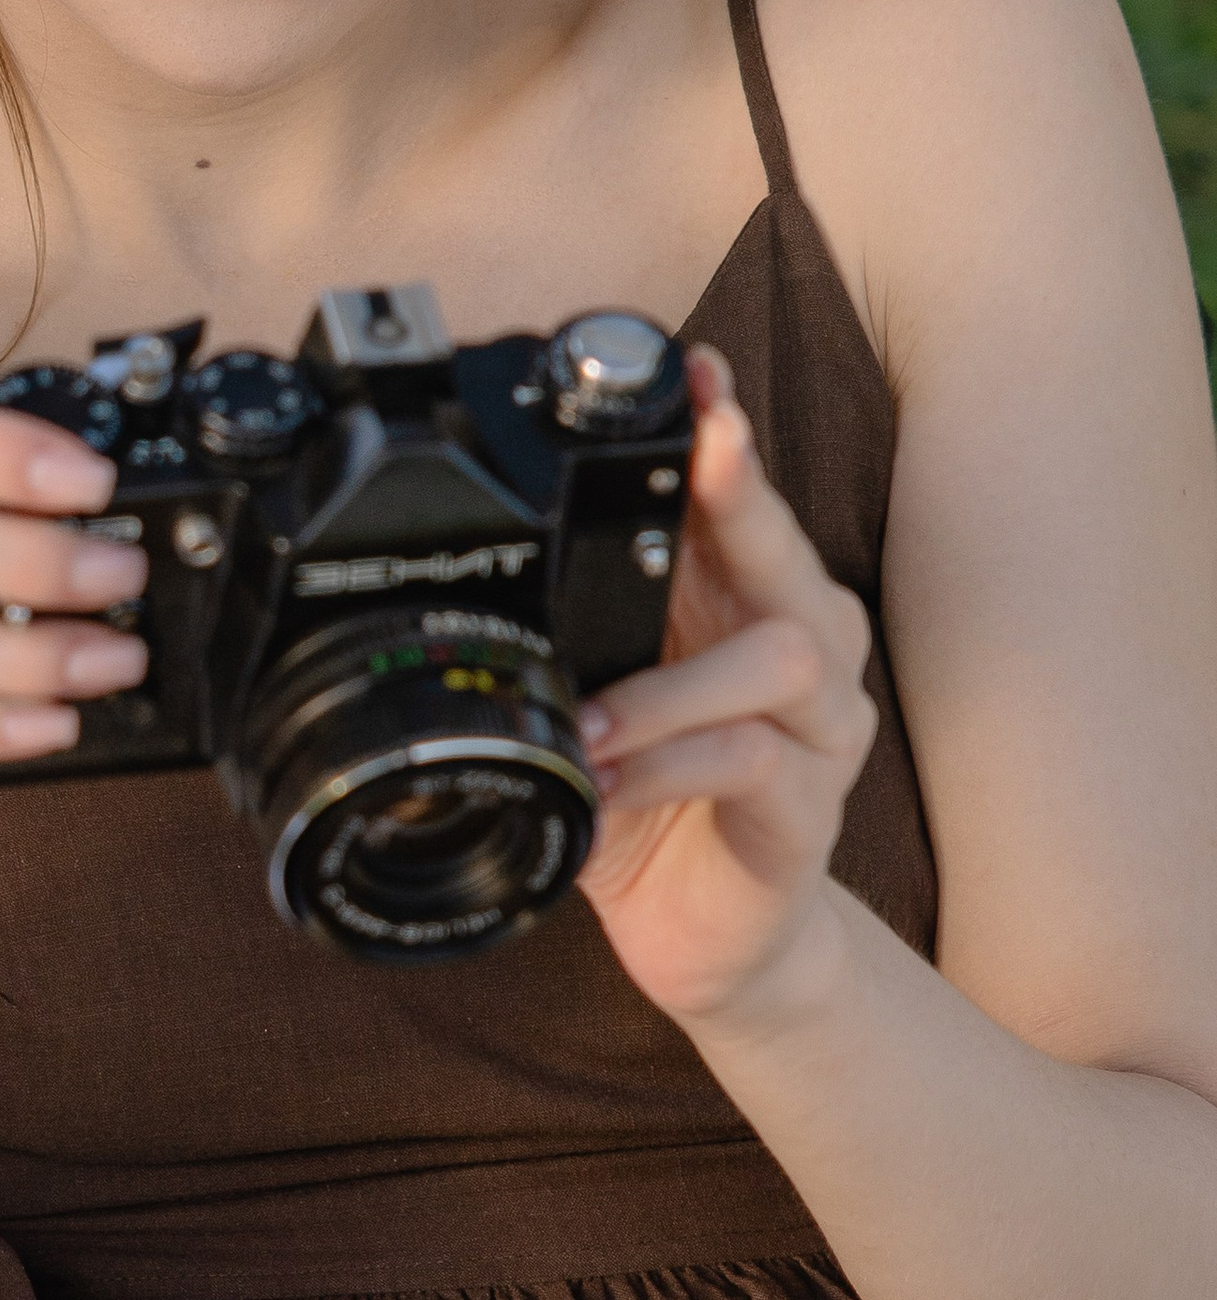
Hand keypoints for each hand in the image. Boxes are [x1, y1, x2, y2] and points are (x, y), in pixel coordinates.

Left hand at [574, 348, 877, 1020]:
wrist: (698, 930)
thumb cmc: (644, 795)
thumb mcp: (595, 695)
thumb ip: (570, 627)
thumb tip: (477, 563)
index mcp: (742, 599)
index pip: (740, 498)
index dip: (720, 430)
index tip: (695, 369)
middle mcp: (803, 645)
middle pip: (787, 550)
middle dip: (744, 491)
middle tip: (706, 445)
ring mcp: (822, 729)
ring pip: (782, 658)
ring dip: (670, 686)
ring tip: (591, 724)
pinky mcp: (813, 809)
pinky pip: (755, 761)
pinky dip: (670, 767)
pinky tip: (612, 786)